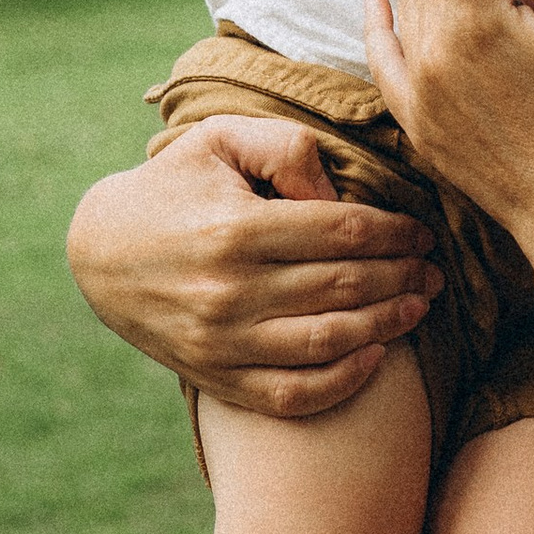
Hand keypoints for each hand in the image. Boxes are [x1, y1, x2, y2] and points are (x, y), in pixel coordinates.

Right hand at [65, 116, 439, 419]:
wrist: (100, 251)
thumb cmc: (174, 185)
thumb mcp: (220, 139)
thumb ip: (286, 148)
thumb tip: (338, 194)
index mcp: (236, 227)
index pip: (341, 231)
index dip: (394, 232)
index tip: (422, 233)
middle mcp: (229, 290)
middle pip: (343, 286)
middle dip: (401, 277)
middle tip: (433, 271)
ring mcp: (221, 342)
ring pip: (327, 342)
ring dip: (386, 326)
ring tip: (418, 307)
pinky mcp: (215, 376)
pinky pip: (291, 394)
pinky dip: (341, 382)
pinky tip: (375, 357)